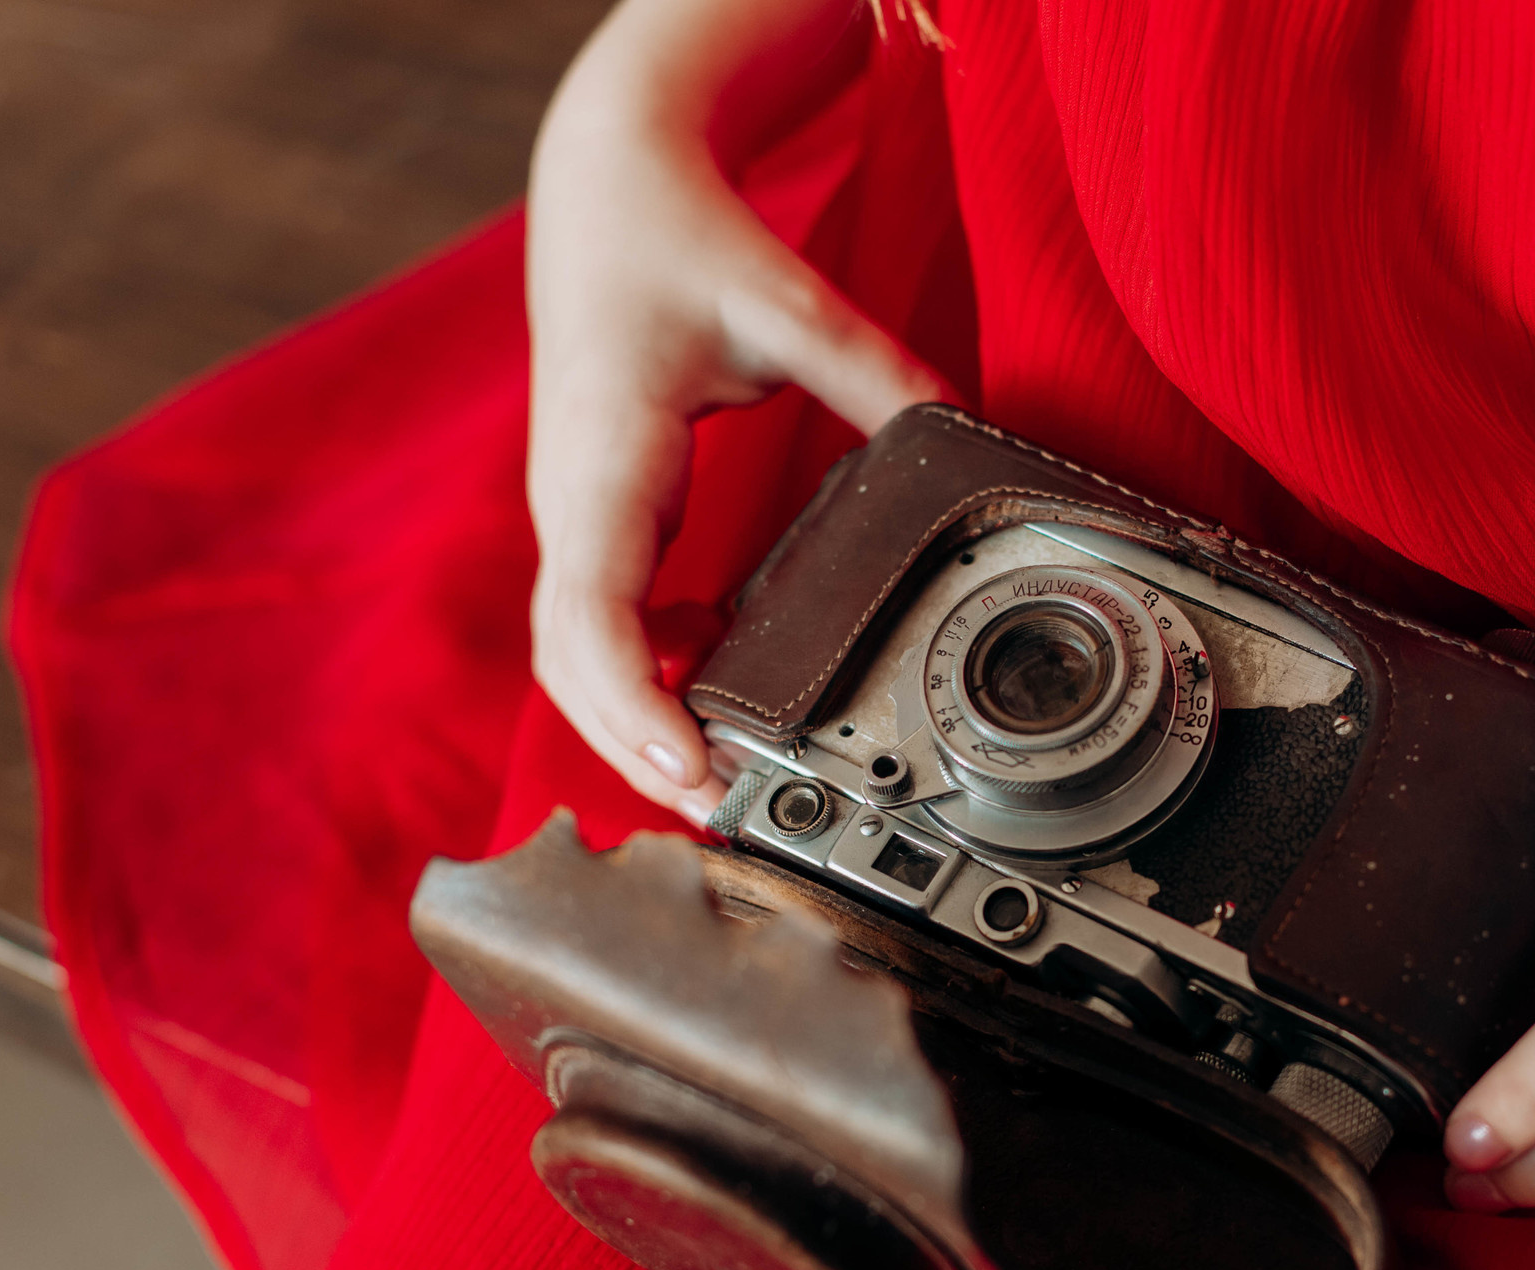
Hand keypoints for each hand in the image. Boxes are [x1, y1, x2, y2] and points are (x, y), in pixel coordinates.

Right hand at [526, 0, 952, 821]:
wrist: (605, 187)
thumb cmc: (679, 242)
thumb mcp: (791, 305)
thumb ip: (877, 377)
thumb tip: (962, 440)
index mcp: (604, 460)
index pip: (592, 617)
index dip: (633, 707)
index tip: (690, 768)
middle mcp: (571, 502)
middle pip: (573, 667)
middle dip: (634, 750)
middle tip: (723, 817)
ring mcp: (573, 514)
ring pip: (576, 656)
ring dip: (633, 725)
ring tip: (715, 789)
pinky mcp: (594, 516)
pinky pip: (601, 621)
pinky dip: (640, 677)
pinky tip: (706, 701)